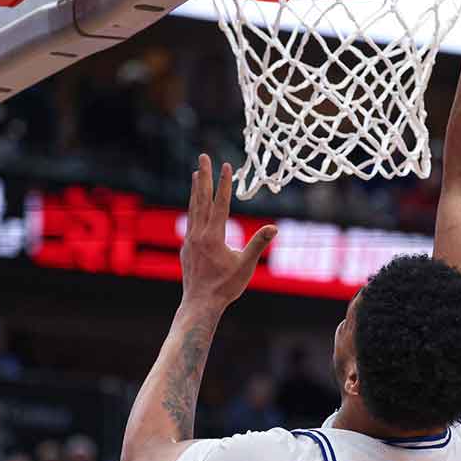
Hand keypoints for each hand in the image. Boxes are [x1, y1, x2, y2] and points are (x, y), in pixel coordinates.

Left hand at [179, 154, 276, 312]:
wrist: (200, 304)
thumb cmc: (225, 287)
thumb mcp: (246, 266)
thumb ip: (258, 244)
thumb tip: (274, 228)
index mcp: (213, 236)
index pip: (220, 203)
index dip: (225, 184)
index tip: (227, 166)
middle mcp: (198, 234)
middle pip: (202, 199)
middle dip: (204, 176)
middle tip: (203, 156)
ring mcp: (190, 240)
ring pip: (193, 209)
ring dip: (196, 190)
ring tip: (197, 173)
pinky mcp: (186, 248)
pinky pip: (190, 222)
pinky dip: (193, 208)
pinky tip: (194, 206)